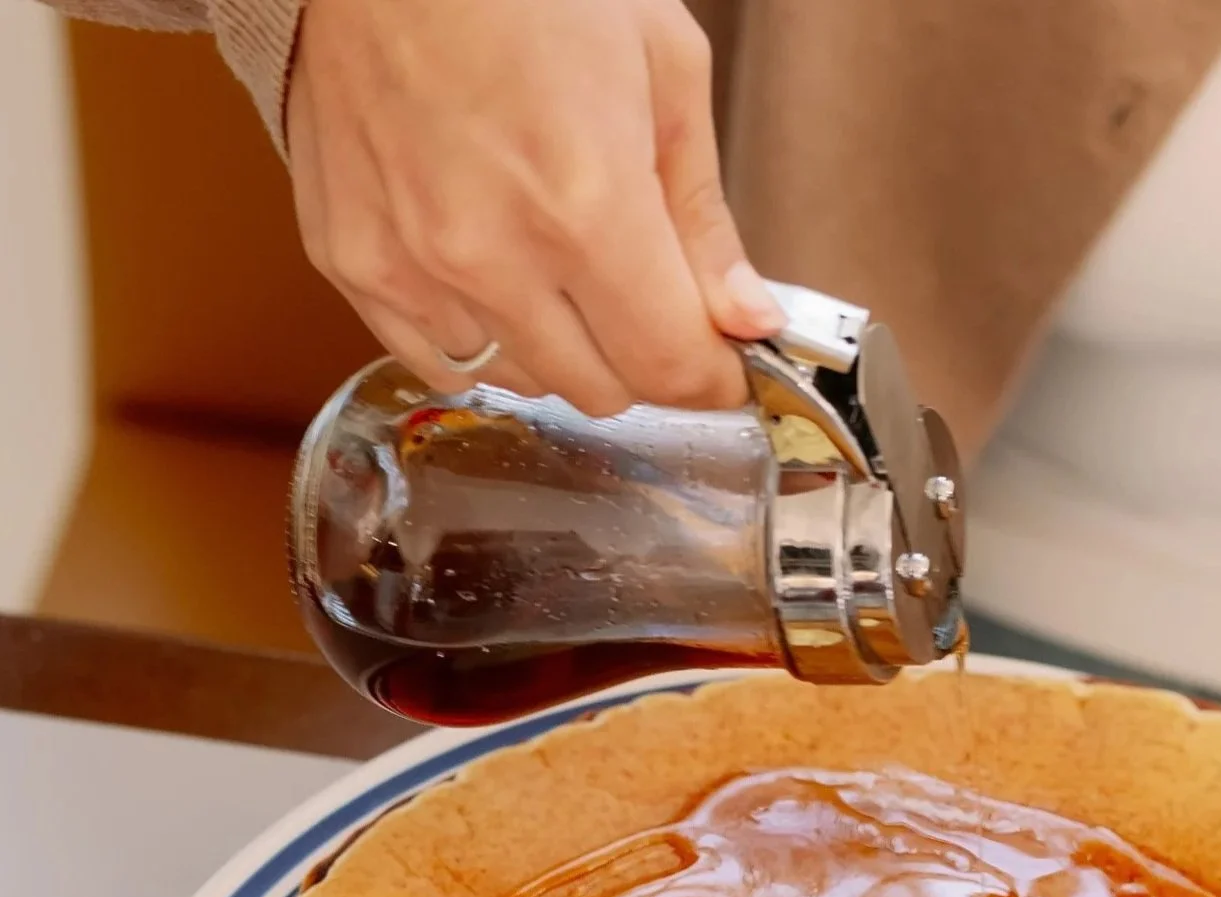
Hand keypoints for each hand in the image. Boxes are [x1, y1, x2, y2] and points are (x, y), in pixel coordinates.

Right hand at [285, 0, 783, 412]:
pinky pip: (437, 357)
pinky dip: (476, 334)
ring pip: (522, 379)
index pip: (670, 367)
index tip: (721, 360)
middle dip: (638, 351)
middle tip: (639, 286)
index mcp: (585, 205)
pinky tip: (486, 266)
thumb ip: (704, 216)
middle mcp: (494, 255)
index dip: (710, 374)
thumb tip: (747, 318)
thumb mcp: (661, 66)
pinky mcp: (356, 262)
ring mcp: (415, 266)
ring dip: (556, 345)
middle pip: (601, 389)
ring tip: (549, 251)